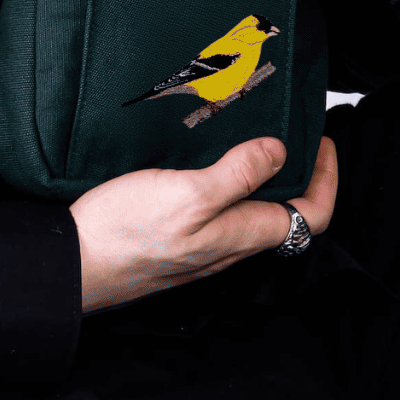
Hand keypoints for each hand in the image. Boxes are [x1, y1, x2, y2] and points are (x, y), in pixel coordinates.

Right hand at [71, 136, 337, 313]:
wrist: (72, 266)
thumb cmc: (124, 235)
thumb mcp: (189, 194)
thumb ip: (237, 175)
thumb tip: (279, 152)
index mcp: (240, 234)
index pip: (311, 216)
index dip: (327, 179)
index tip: (322, 142)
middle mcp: (227, 244)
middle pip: (284, 212)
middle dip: (297, 172)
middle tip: (292, 133)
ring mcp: (202, 244)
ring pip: (250, 211)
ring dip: (261, 175)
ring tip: (252, 137)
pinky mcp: (176, 238)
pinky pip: (218, 211)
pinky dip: (227, 181)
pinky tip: (206, 160)